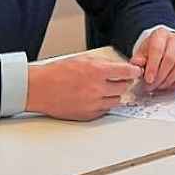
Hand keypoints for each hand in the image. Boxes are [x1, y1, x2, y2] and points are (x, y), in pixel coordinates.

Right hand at [25, 56, 139, 120]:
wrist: (39, 88)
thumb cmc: (56, 73)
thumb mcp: (82, 59)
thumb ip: (102, 63)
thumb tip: (118, 67)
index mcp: (97, 71)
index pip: (127, 72)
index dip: (134, 71)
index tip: (135, 72)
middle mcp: (97, 88)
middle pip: (124, 87)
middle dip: (123, 82)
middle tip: (119, 80)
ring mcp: (94, 103)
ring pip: (117, 100)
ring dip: (114, 94)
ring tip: (104, 89)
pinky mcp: (89, 115)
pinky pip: (105, 110)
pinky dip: (104, 104)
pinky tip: (95, 98)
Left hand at [130, 27, 174, 91]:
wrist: (161, 49)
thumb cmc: (151, 51)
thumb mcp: (140, 54)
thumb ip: (137, 62)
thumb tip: (136, 69)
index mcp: (161, 34)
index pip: (158, 49)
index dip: (152, 66)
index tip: (148, 79)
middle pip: (171, 58)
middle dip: (160, 76)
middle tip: (151, 86)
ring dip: (170, 80)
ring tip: (160, 86)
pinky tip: (170, 85)